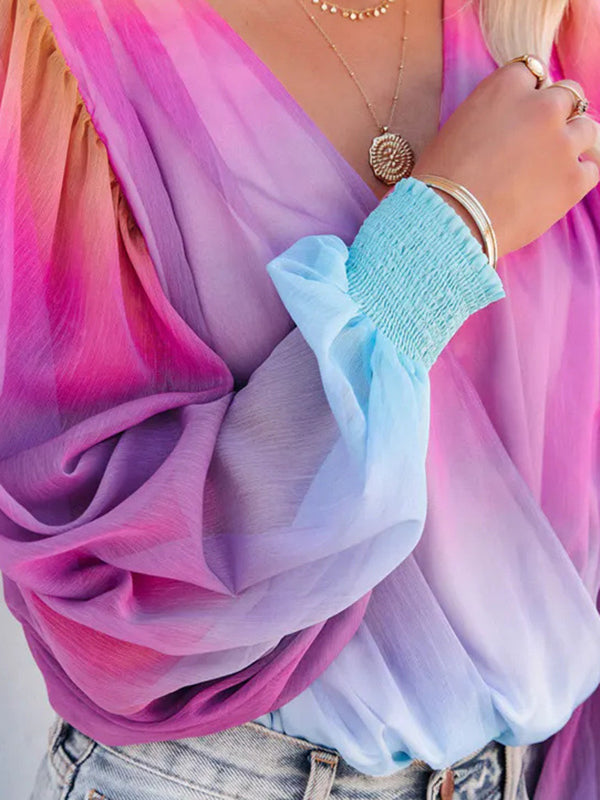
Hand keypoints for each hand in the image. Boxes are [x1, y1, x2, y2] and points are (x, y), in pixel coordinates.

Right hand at [411, 60, 599, 258]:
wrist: (448, 221)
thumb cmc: (439, 181)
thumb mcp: (457, 129)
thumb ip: (491, 116)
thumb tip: (507, 128)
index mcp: (506, 87)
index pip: (531, 72)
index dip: (527, 95)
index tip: (519, 115)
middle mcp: (541, 106)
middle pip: (568, 94)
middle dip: (556, 114)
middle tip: (538, 141)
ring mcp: (563, 143)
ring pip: (586, 129)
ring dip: (571, 142)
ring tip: (547, 167)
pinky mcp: (574, 180)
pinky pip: (591, 169)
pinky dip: (577, 176)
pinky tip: (555, 188)